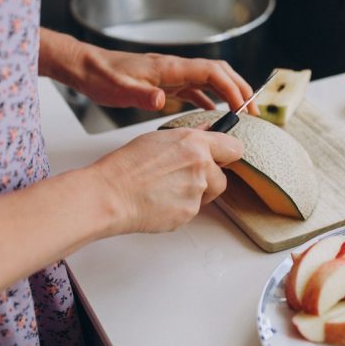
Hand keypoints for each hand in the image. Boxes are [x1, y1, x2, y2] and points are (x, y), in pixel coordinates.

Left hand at [68, 43, 256, 115]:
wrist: (87, 68)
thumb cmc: (102, 77)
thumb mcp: (120, 90)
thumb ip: (143, 95)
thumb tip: (163, 100)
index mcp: (170, 68)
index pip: (212, 72)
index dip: (232, 88)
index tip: (243, 107)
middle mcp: (176, 68)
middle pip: (219, 72)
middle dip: (240, 88)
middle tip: (254, 111)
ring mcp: (172, 74)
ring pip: (211, 79)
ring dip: (229, 93)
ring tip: (243, 114)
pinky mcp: (166, 82)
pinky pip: (196, 89)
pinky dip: (210, 99)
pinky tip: (214, 113)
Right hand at [94, 128, 243, 233]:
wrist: (110, 194)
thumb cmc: (127, 166)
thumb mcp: (158, 139)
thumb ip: (189, 138)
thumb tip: (206, 132)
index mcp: (194, 142)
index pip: (234, 148)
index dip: (227, 155)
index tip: (223, 158)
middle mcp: (200, 165)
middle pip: (223, 178)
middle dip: (208, 180)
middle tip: (183, 179)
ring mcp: (196, 191)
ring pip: (206, 196)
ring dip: (192, 195)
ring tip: (164, 189)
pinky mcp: (189, 213)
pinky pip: (191, 211)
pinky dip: (178, 209)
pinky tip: (159, 201)